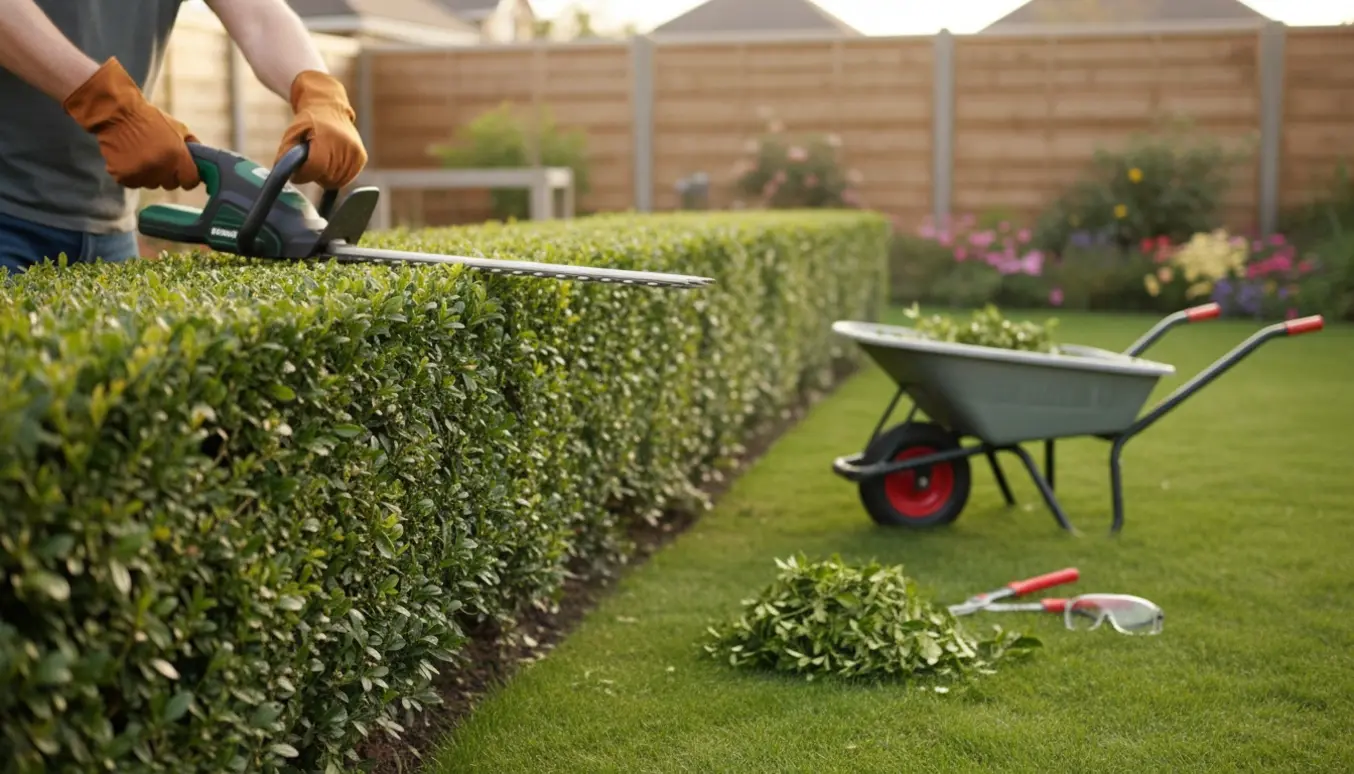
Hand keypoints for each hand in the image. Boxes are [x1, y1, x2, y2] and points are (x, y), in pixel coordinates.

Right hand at [62, 57, 199, 189]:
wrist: (117, 113)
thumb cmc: (150, 119)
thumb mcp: (179, 128)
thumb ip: (194, 147)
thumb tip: (206, 163)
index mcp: (177, 155)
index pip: (191, 181)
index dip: (188, 177)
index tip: (183, 172)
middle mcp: (160, 166)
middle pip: (171, 185)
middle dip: (168, 175)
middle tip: (159, 157)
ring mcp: (141, 172)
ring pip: (152, 184)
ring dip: (149, 175)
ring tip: (142, 155)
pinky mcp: (123, 176)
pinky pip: (133, 184)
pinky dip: (132, 174)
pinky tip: (129, 158)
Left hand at [274, 70, 366, 188]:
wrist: (330, 108)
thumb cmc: (308, 122)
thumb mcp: (291, 133)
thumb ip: (285, 155)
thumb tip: (285, 175)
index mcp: (327, 137)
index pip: (315, 168)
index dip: (303, 174)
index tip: (297, 172)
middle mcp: (346, 145)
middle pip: (326, 177)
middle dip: (313, 174)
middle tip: (309, 161)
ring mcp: (356, 152)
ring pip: (336, 181)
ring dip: (324, 176)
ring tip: (320, 160)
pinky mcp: (361, 158)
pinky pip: (346, 179)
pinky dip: (335, 176)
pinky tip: (330, 163)